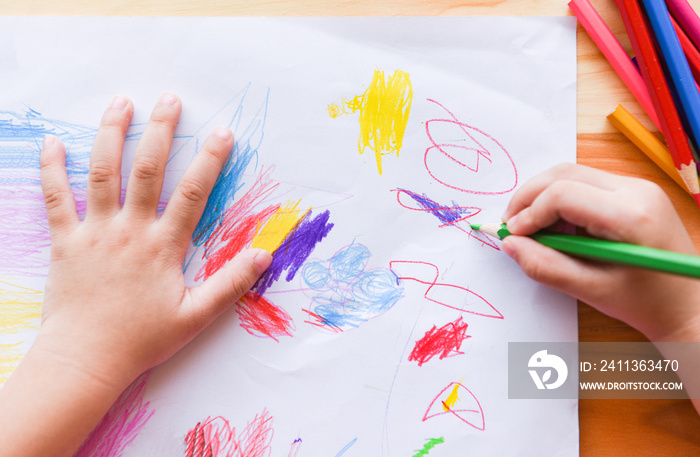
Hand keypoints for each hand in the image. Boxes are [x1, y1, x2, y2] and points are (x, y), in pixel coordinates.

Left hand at [38, 93, 271, 386]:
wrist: (85, 360)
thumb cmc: (141, 339)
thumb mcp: (195, 316)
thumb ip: (231, 283)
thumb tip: (265, 254)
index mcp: (162, 246)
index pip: (193, 193)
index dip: (210, 160)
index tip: (222, 132)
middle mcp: (129, 230)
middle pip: (147, 169)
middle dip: (160, 130)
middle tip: (169, 99)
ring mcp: (94, 232)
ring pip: (101, 173)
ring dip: (111, 134)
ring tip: (121, 103)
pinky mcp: (64, 241)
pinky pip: (55, 198)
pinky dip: (51, 169)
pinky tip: (52, 142)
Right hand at [501, 163, 699, 341]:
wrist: (690, 304)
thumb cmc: (648, 303)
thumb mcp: (592, 291)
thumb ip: (547, 267)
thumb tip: (511, 245)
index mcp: (630, 214)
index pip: (562, 194)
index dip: (529, 213)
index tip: (512, 236)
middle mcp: (636, 190)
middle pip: (564, 174)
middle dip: (529, 198)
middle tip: (511, 227)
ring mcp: (637, 186)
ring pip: (571, 174)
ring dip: (543, 198)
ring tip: (533, 231)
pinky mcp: (633, 191)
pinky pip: (585, 183)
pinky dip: (561, 201)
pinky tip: (557, 229)